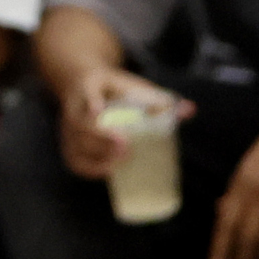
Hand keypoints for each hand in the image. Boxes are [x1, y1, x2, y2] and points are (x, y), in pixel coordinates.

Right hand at [58, 67, 186, 180]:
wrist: (84, 85)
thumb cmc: (117, 90)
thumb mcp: (135, 86)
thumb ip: (160, 98)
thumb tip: (190, 109)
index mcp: (90, 85)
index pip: (87, 91)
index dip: (91, 101)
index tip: (99, 110)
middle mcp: (74, 105)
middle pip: (78, 122)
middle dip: (99, 135)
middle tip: (124, 145)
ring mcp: (68, 126)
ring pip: (76, 142)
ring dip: (97, 154)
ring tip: (121, 161)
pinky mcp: (70, 143)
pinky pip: (74, 159)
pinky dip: (89, 169)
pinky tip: (108, 174)